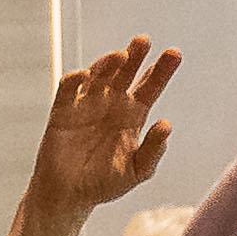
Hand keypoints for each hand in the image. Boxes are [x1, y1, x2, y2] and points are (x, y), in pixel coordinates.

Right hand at [28, 39, 179, 216]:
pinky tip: (86, 75)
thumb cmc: (106, 183)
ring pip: (98, 76)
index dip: (161, 70)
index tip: (174, 54)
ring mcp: (86, 105)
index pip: (149, 87)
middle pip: (125, 74)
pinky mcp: (62, 112)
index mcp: (133, 115)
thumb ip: (154, 149)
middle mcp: (111, 105)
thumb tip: (167, 124)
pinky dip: (75, 79)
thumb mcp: (139, 170)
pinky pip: (68, 89)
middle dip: (135, 56)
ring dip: (108, 63)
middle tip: (144, 40)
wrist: (70, 195)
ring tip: (121, 56)